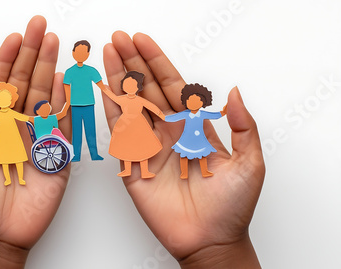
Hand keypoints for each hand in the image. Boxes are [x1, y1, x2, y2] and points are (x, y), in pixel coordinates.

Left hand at [0, 16, 68, 267]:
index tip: (14, 37)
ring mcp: (36, 140)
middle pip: (24, 83)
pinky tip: (66, 82)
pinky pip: (62, 126)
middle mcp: (14, 128)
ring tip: (55, 44)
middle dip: (32, 54)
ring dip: (50, 70)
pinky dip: (65, 104)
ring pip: (44, 98)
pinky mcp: (56, 157)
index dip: (6, 60)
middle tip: (40, 28)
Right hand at [102, 32, 264, 267]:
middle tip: (118, 39)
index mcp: (194, 127)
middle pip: (146, 90)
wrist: (210, 240)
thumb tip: (234, 91)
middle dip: (132, 63)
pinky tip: (102, 91)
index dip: (157, 62)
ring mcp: (149, 147)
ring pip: (130, 106)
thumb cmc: (232, 206)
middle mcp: (169, 132)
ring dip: (118, 80)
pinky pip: (120, 135)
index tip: (142, 41)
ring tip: (106, 55)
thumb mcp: (249, 162)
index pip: (172, 86)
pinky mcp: (133, 166)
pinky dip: (110, 112)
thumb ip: (243, 125)